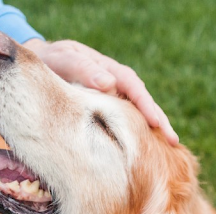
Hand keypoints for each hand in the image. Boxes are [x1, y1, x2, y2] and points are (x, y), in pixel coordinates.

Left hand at [23, 39, 177, 145]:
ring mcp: (113, 99)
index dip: (146, 106)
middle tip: (174, 142)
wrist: (42, 64)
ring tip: (166, 151)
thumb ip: (84, 69)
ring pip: (135, 115)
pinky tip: (140, 151)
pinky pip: (123, 122)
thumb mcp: (65, 60)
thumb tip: (109, 83)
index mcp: (111, 71)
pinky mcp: (106, 111)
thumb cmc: (53, 61)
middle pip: (142, 103)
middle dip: (159, 122)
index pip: (134, 89)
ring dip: (150, 131)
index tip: (157, 123)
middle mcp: (117, 85)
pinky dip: (134, 134)